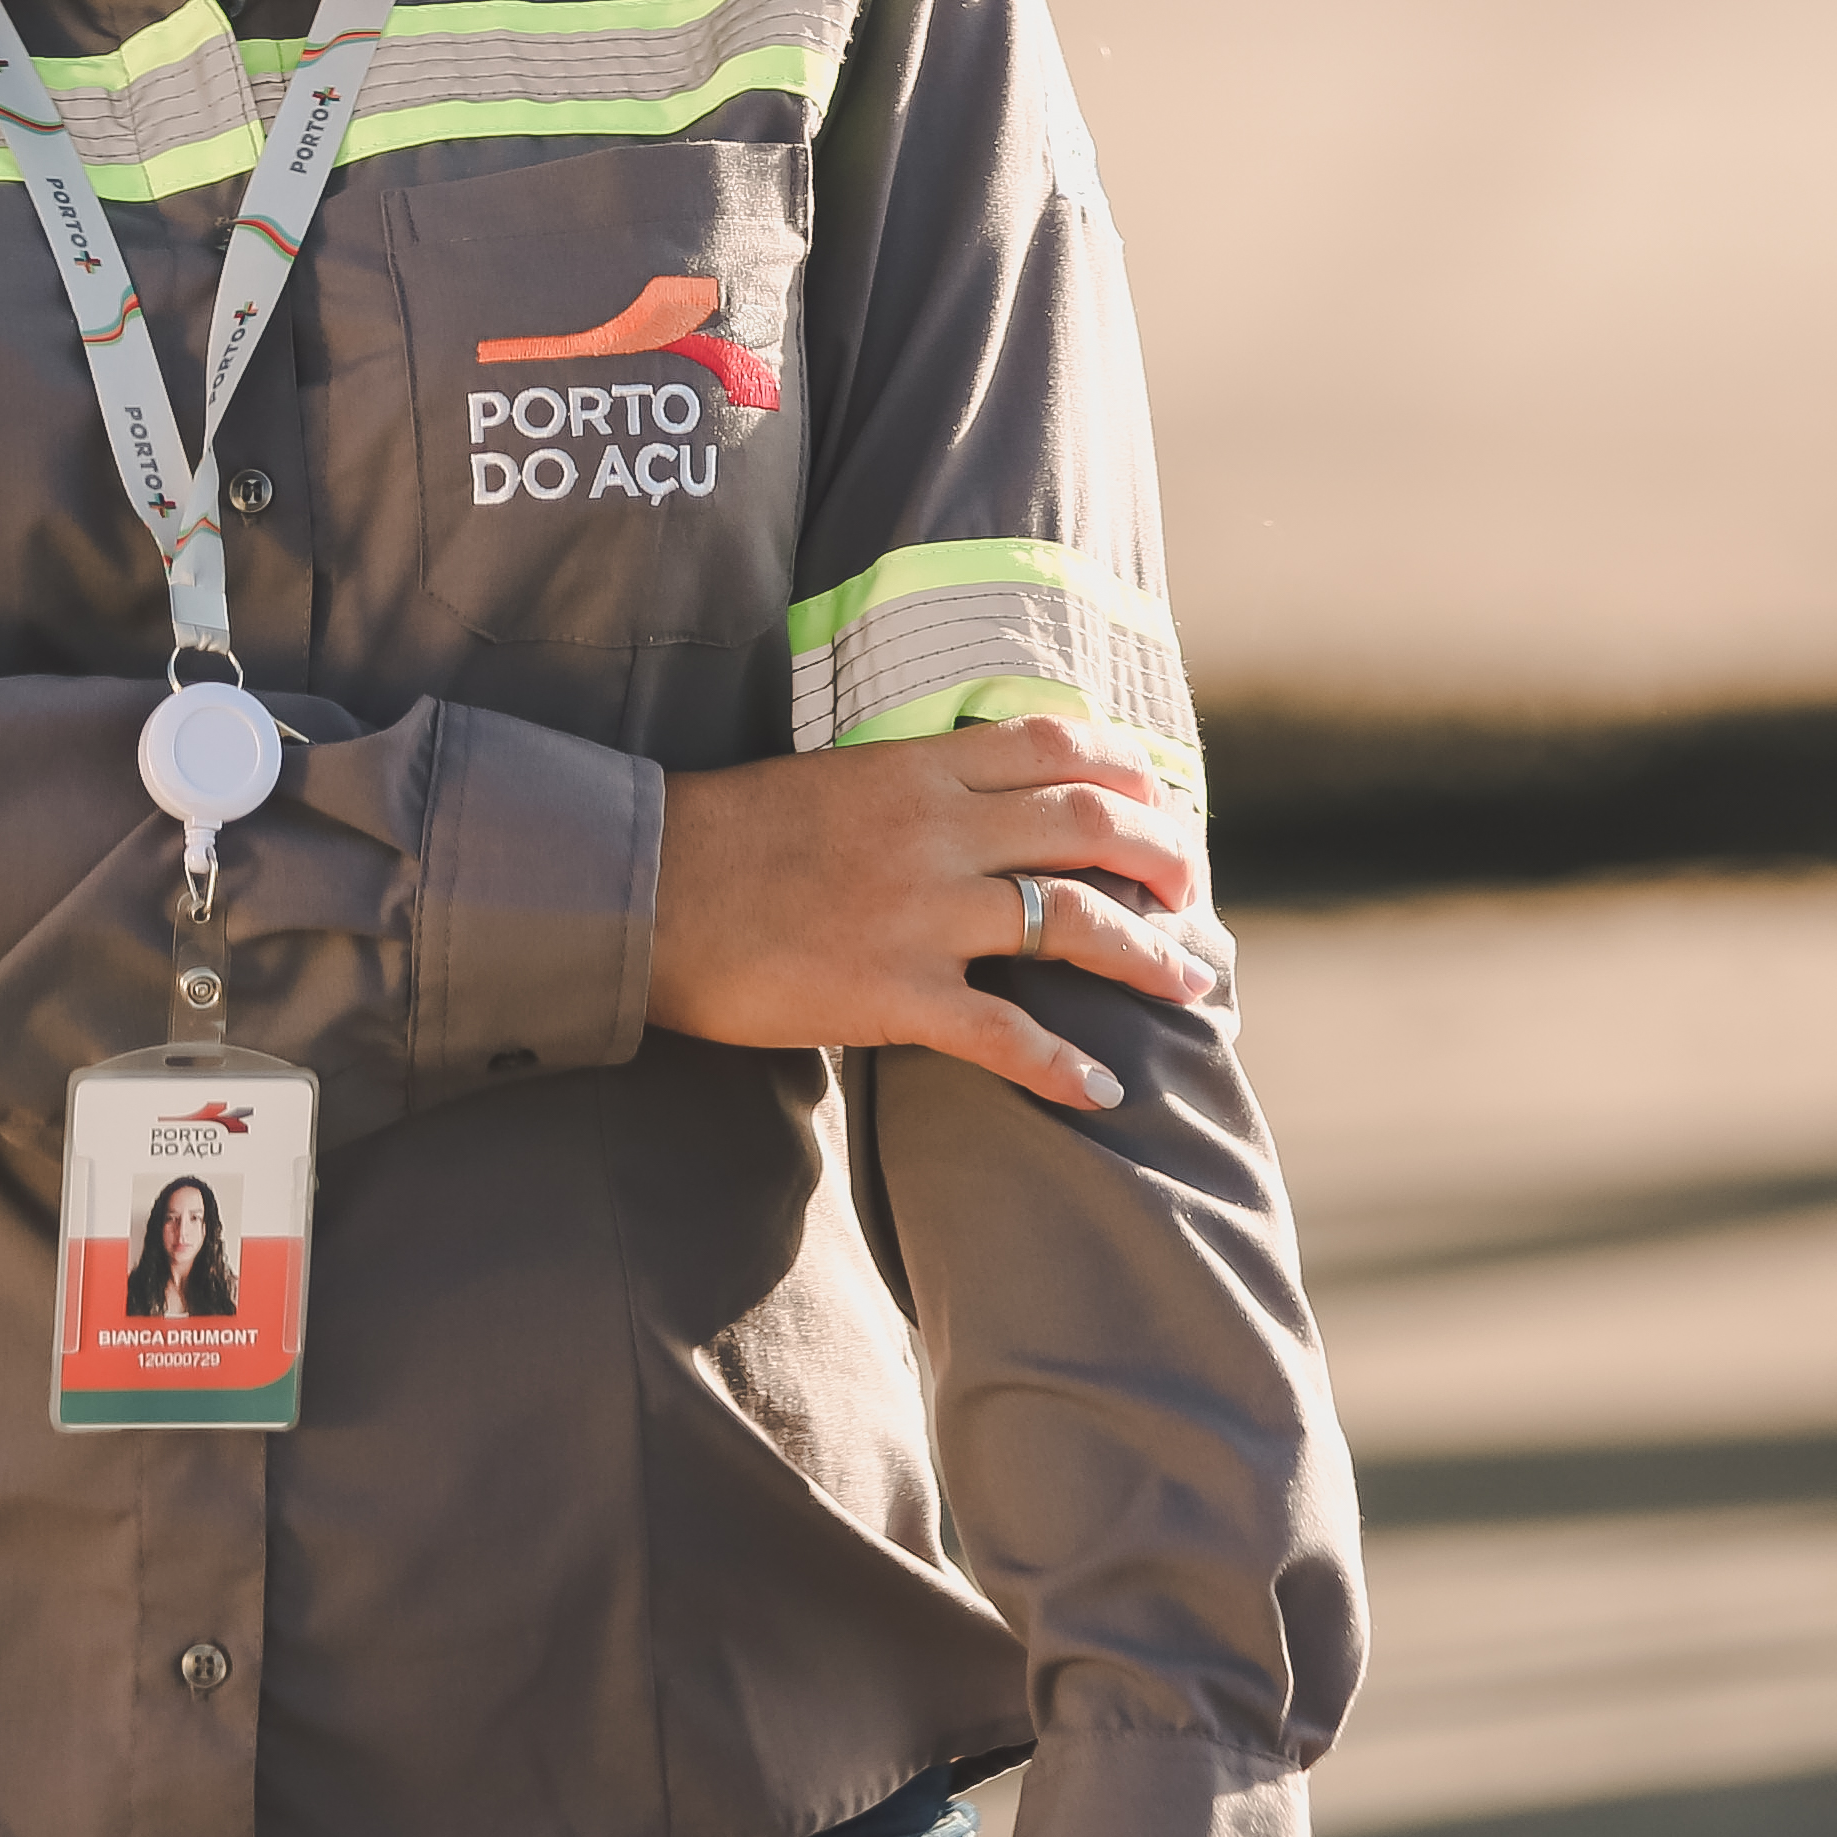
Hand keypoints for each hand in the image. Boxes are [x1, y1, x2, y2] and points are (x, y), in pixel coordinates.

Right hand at [649, 713, 1214, 1111]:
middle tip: (1193, 890)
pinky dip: (1063, 1067)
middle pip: (1089, 829)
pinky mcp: (894, 995)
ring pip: (1072, 924)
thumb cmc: (729, 835)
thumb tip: (976, 795)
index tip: (1161, 798)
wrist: (643, 889)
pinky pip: (1003, 1035)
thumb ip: (912, 785)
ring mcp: (922, 915)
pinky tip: (1102, 1090)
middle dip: (1163, 859)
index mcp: (920, 770)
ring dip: (1147, 956)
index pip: (1056, 747)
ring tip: (1190, 983)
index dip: (1126, 772)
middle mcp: (938, 833)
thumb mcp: (833, 777)